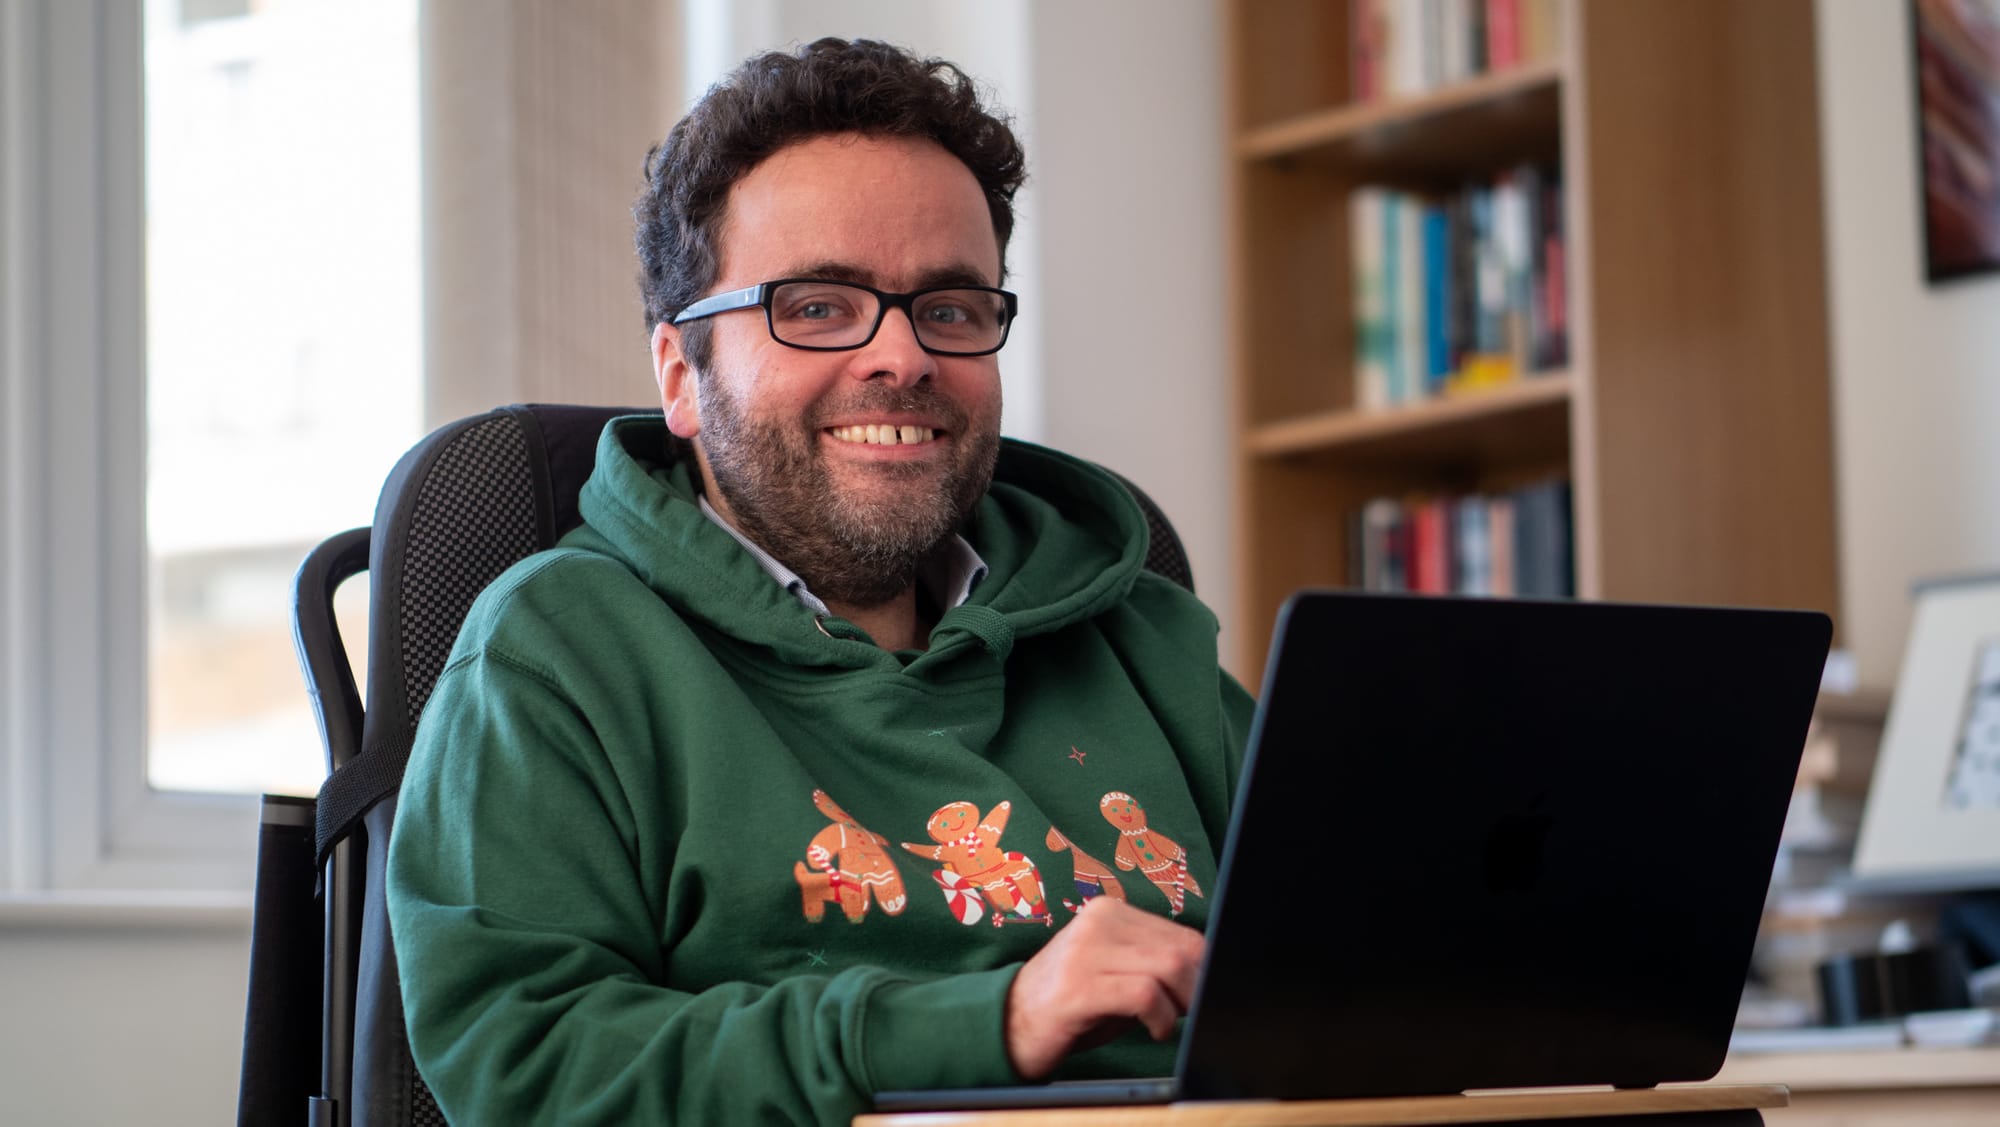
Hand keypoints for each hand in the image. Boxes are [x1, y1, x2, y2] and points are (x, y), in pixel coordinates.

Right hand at [1002, 897, 1205, 1079]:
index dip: (1201, 969)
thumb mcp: (1115, 972)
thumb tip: (1204, 975)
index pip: (1181, 933)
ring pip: (1168, 967)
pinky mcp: (1079, 987)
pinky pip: (1145, 995)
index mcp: (1109, 911)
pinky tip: (1155, 1031)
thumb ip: (1153, 964)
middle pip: (1180, 949)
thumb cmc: (1070, 1002)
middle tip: (1188, 1014)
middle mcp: (1098, 922)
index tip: (1197, 996)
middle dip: (1196, 988)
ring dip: (1181, 1004)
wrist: (1008, 1022)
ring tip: (1168, 1022)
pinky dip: (1162, 1018)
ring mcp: (1086, 951)